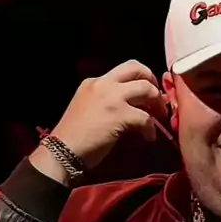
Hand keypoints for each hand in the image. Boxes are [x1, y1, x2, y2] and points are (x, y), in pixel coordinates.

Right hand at [33, 60, 167, 172]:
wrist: (62, 152)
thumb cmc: (74, 137)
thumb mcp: (89, 108)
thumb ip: (109, 101)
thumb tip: (135, 106)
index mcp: (94, 82)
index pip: (125, 69)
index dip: (141, 78)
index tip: (147, 93)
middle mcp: (103, 84)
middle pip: (137, 69)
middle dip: (152, 83)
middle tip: (158, 101)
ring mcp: (111, 97)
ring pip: (146, 89)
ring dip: (157, 104)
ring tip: (158, 119)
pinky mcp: (119, 115)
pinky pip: (145, 118)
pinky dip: (151, 129)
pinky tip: (148, 138)